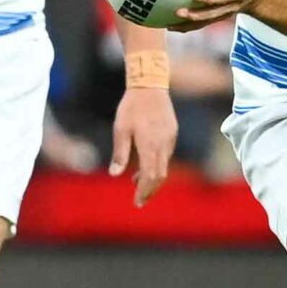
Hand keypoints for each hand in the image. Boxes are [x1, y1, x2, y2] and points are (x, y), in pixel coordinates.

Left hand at [110, 88, 177, 206]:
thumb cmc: (131, 107)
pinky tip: (145, 164)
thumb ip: (119, 153)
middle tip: (139, 200)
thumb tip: (114, 174)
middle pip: (160, 176)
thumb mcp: (120, 129)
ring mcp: (170, 139)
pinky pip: (166, 155)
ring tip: (137, 182)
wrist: (150, 85)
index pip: (150, 176)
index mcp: (149, 144)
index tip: (137, 202)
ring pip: (164, 166)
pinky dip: (157, 165)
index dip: (144, 191)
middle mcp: (163, 144)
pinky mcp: (172, 133)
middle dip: (150, 190)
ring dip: (152, 178)